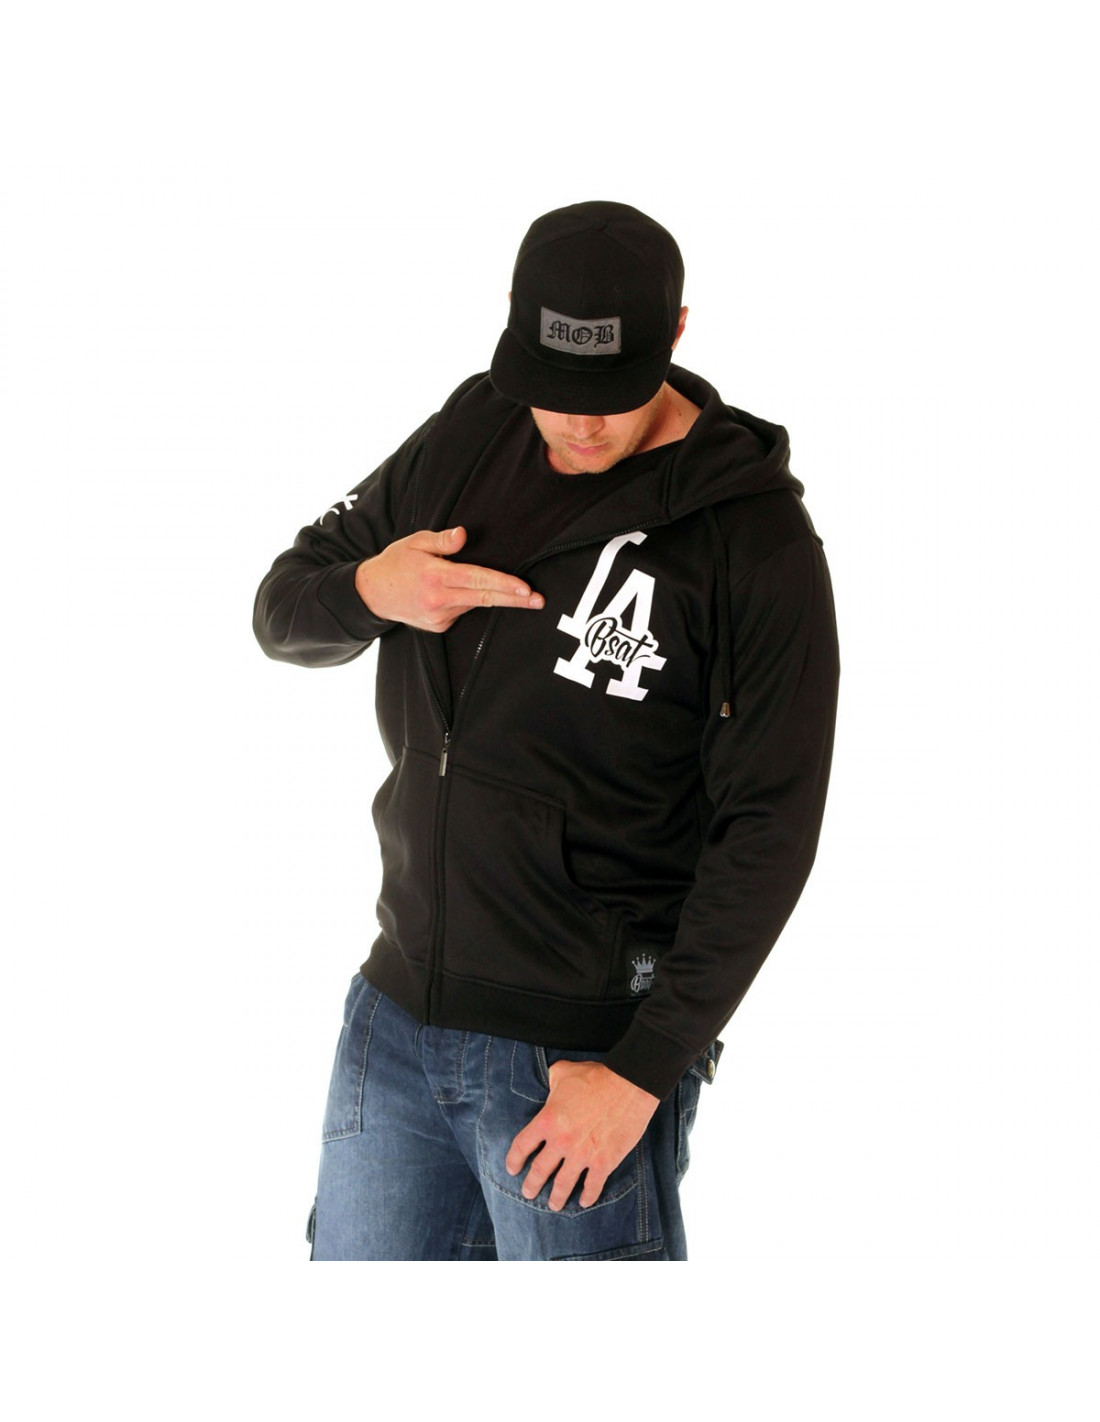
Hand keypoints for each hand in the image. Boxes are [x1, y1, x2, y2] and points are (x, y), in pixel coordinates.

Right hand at [354, 526, 543, 631]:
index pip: (478, 580)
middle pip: (485, 598)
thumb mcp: (415, 542)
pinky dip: (465, 601)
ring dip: (486, 595)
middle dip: (515, 600)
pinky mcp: (439, 627)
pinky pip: (461, 611)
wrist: (372, 594)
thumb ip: (442, 540)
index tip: (525, 588)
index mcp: (436, 576)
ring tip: (490, 586)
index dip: (504, 584)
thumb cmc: (396, 563)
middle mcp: (439, 600)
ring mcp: (439, 617)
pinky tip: (453, 593)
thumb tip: (464, 535)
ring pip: (473, 603)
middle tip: (539, 600)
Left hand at [505, 1060, 658, 1211]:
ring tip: (553, 1205)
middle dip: (531, 1185)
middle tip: (528, 1193)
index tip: (512, 1169)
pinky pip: (592, 1185)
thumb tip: (548, 1084)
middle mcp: (561, 1142)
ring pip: (563, 1184)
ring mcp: (582, 1155)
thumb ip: (550, 1081)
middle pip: (539, 1171)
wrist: (629, 1085)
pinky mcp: (604, 1162)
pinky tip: (585, 1201)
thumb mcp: (563, 1072)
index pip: (522, 1146)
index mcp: (547, 1120)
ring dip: (556, 1197)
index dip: (514, 1160)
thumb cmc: (595, 1077)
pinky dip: (588, 1196)